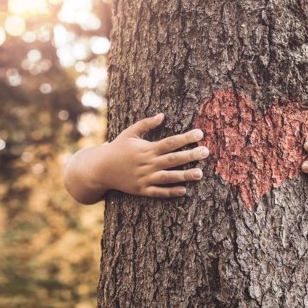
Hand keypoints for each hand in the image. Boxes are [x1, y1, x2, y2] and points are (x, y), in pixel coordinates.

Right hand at [64, 113, 209, 203]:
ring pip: (168, 177)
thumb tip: (163, 115)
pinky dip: (170, 192)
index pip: (170, 142)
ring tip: (200, 173)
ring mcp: (144, 178)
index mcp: (146, 148)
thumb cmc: (117, 148)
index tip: (200, 134)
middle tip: (207, 152)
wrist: (100, 169)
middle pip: (173, 159)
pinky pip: (158, 192)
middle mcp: (147, 163)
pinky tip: (184, 190)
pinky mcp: (141, 190)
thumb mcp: (130, 133)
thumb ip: (146, 124)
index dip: (186, 138)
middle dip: (191, 155)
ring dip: (185, 175)